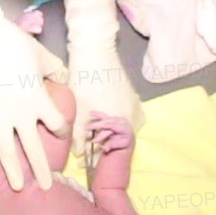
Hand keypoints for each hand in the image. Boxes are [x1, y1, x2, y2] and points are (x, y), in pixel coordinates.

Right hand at [0, 0, 69, 190]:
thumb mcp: (44, 56)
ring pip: (7, 151)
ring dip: (13, 170)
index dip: (61, 131)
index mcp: (40, 101)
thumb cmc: (16, 45)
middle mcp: (21, 114)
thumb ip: (56, 72)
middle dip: (41, 169)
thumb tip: (62, 80)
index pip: (57, 125)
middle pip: (34, 148)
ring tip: (17, 186)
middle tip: (46, 187)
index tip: (60, 135)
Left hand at [64, 0, 144, 158]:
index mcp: (123, 123)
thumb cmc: (85, 79)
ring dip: (110, 135)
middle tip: (86, 150)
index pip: (111, 149)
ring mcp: (136, 106)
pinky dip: (115, 123)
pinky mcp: (134, 96)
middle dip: (103, 147)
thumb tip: (79, 155)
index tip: (83, 164)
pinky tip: (103, 122)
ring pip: (124, 129)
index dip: (96, 158)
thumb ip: (79, 135)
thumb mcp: (78, 109)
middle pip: (120, 140)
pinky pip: (127, 117)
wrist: (96, 51)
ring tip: (92, 138)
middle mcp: (135, 117)